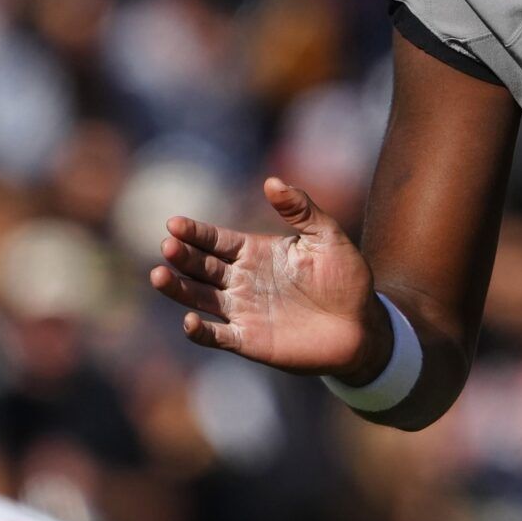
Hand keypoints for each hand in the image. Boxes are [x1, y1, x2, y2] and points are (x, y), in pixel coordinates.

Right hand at [149, 178, 389, 383]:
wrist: (362, 325)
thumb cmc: (346, 278)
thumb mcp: (328, 237)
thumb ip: (301, 209)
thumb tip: (272, 180)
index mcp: (256, 252)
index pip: (216, 240)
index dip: (195, 233)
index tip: (174, 224)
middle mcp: (242, 280)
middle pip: (201, 266)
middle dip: (183, 256)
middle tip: (168, 246)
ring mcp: (242, 310)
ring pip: (200, 297)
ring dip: (178, 288)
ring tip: (159, 276)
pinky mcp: (249, 340)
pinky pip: (217, 336)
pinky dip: (200, 331)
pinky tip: (188, 322)